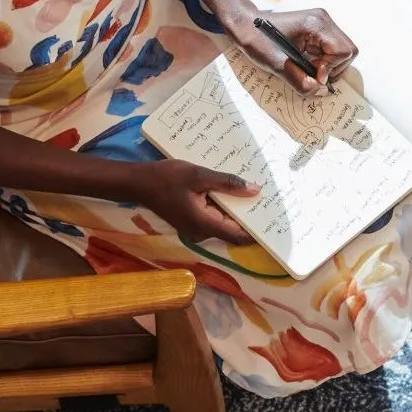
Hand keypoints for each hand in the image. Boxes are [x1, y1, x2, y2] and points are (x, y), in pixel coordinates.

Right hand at [136, 159, 257, 243]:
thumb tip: (254, 190)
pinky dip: (223, 208)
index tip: (273, 221)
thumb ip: (227, 183)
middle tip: (267, 201)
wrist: (139, 183)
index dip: (257, 232)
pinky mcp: (191, 222)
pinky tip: (229, 191)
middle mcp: (201, 232)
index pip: (238, 236)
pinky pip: (213, 218)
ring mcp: (195, 229)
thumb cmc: (167, 178)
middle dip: (249, 217)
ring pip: (223, 224)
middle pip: (232, 231)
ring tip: (251, 191)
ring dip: (236, 211)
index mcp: (204, 223)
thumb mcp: (199, 175)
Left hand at [237, 7, 357, 94]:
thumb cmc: (257, 40)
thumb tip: (322, 92)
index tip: (313, 76)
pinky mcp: (317, 30)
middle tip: (312, 74)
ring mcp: (321, 24)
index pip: (343, 51)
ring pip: (342, 52)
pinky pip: (331, 50)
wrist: (245, 25)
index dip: (331, 69)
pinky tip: (306, 62)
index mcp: (316, 24)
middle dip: (334, 69)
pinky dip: (323, 62)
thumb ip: (300, 81)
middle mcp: (323, 20)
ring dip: (328, 66)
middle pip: (347, 51)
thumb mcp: (276, 64)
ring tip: (307, 68)